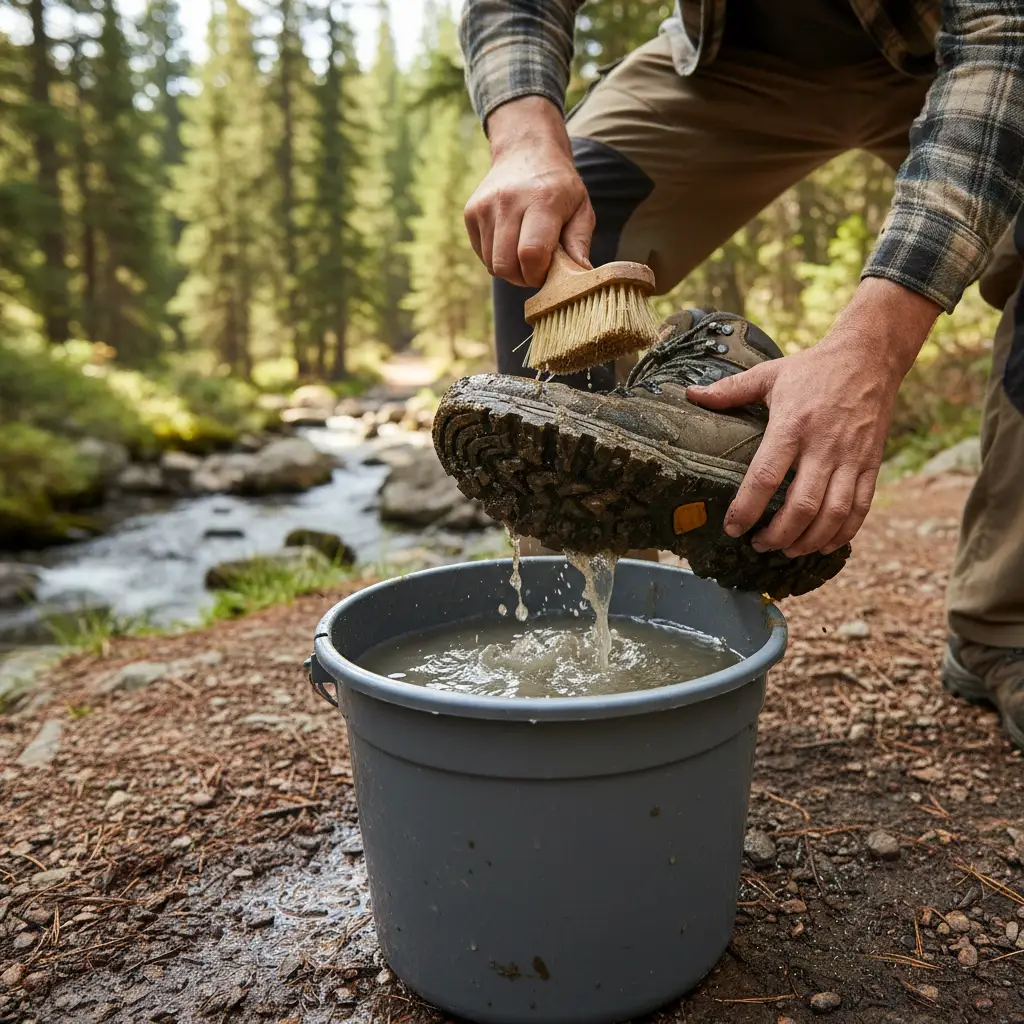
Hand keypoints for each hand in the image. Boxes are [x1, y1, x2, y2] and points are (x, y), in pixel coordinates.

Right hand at [464, 96, 594, 287]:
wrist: (526, 151)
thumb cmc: (559, 187)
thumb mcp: (581, 208)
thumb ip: (580, 242)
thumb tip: (581, 273)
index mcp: (541, 200)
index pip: (531, 254)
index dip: (539, 273)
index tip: (548, 270)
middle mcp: (507, 201)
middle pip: (506, 265)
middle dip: (523, 277)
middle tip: (537, 267)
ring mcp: (484, 206)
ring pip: (493, 264)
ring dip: (511, 268)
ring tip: (525, 252)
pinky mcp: (470, 213)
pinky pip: (482, 255)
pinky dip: (497, 257)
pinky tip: (511, 241)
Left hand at [687, 279, 940, 556]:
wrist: (870, 355)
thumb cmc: (813, 367)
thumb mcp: (769, 374)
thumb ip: (730, 391)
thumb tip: (690, 396)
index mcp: (792, 425)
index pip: (766, 477)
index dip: (747, 508)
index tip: (732, 528)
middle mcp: (823, 445)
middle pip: (802, 505)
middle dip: (778, 535)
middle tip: (758, 545)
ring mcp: (851, 457)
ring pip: (833, 513)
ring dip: (809, 540)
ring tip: (787, 550)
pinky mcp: (871, 463)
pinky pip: (861, 507)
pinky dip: (843, 533)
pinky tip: (823, 545)